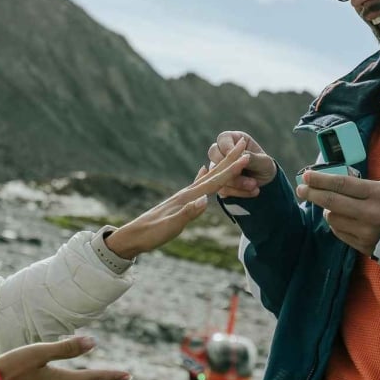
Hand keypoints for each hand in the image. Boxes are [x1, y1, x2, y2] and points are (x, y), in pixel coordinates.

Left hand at [104, 144, 251, 258]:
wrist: (133, 236)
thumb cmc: (152, 234)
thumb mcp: (171, 227)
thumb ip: (188, 213)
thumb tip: (206, 200)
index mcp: (188, 197)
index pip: (214, 181)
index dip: (231, 170)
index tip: (246, 156)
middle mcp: (187, 193)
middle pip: (213, 173)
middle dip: (229, 160)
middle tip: (243, 143)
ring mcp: (183, 196)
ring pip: (207, 177)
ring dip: (220, 166)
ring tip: (230, 154)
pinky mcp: (179, 201)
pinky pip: (196, 184)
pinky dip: (203, 175)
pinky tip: (203, 170)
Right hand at [206, 131, 276, 198]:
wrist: (265, 183)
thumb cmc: (264, 166)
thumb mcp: (263, 161)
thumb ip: (252, 157)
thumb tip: (242, 156)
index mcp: (233, 139)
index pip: (223, 138)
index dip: (228, 148)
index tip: (241, 157)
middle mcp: (221, 152)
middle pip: (213, 154)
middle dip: (230, 167)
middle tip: (244, 171)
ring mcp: (217, 168)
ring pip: (216, 174)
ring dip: (236, 182)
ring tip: (254, 185)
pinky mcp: (218, 183)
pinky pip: (221, 188)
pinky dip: (237, 192)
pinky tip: (252, 192)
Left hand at [295, 169, 379, 257]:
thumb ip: (364, 185)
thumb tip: (335, 182)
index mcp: (378, 194)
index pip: (342, 184)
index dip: (321, 179)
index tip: (307, 175)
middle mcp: (370, 213)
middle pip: (331, 202)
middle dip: (312, 194)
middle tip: (302, 189)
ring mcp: (366, 232)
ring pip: (332, 219)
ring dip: (327, 211)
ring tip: (332, 206)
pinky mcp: (364, 247)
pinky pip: (339, 233)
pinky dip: (336, 224)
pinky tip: (341, 219)